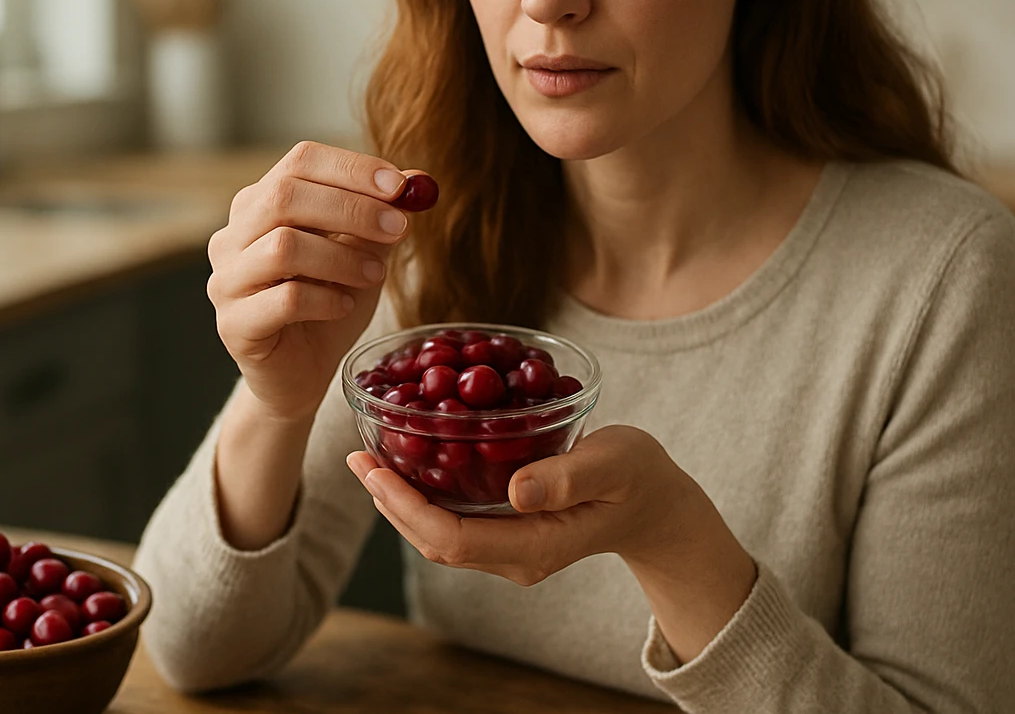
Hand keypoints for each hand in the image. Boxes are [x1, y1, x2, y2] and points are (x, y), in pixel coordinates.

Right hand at [207, 140, 422, 422]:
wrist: (302, 373)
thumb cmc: (328, 304)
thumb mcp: (363, 252)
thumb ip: (381, 216)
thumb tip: (416, 182)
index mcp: (260, 204)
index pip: (300, 161)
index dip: (352, 168)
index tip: (400, 186)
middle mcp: (232, 236)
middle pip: (284, 196)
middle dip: (351, 209)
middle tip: (398, 228)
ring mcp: (226, 280)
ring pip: (282, 247)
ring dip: (342, 258)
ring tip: (376, 276)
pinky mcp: (234, 324)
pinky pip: (284, 300)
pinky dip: (326, 299)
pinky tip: (345, 306)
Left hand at [347, 424, 756, 661]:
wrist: (657, 505)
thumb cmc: (639, 477)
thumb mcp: (614, 464)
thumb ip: (568, 476)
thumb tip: (516, 489)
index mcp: (535, 545)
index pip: (453, 538)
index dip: (406, 507)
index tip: (374, 470)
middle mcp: (516, 557)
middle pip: (435, 542)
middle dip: (390, 503)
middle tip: (357, 457)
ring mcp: (511, 551)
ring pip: (439, 536)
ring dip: (400, 502)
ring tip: (370, 461)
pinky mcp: (510, 534)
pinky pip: (454, 524)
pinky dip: (424, 498)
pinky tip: (409, 466)